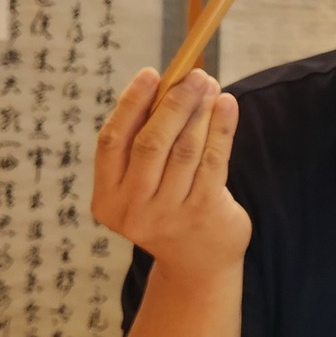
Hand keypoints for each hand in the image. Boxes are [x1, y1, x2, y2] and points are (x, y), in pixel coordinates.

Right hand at [92, 68, 250, 279]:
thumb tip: (170, 82)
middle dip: (175, 103)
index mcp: (107, 199)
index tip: (151, 73)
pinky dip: (221, 128)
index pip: (112, 142)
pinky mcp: (204, 213)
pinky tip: (227, 106)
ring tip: (211, 86)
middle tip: (194, 74)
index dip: (131, 104)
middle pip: (151, 143)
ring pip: (185, 150)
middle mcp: (133, 210)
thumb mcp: (145, 183)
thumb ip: (146, 141)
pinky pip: (214, 161)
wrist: (198, 263)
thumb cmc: (168, 207)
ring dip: (200, 112)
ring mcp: (169, 216)